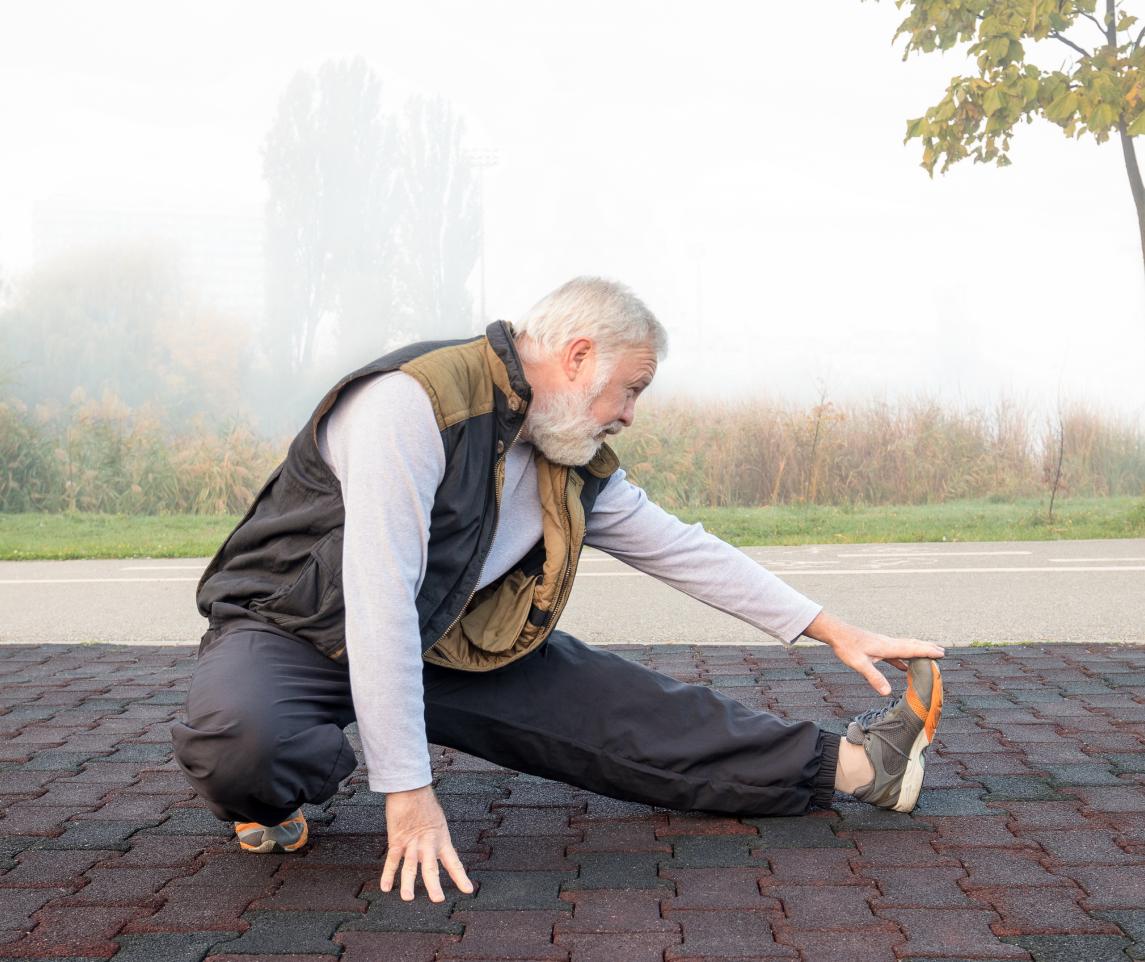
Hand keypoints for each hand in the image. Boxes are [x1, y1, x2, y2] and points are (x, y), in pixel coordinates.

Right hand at [380, 784, 473, 902]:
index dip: (461, 877)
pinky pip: (392, 860)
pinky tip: (386, 887)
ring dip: (408, 883)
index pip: (454, 862)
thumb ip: (436, 837)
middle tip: (437, 900)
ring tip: (408, 898)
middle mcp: (428, 844)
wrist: (410, 789)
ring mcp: (412, 843)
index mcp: (441, 840)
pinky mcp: (397, 840)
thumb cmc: (424, 802)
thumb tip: (436, 849)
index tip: (468, 890)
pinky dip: (388, 874)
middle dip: (434, 885)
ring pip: (411, 866)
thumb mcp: (438, 821)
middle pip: (431, 868)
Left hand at [802, 611, 944, 694]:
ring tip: (929, 655)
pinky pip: (894, 653)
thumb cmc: (847, 647)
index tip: (942, 653)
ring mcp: (883, 645)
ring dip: (917, 651)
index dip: (927, 651)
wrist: (836, 633)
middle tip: (943, 652)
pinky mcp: (876, 648)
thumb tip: (887, 692)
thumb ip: (874, 677)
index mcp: (888, 647)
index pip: (912, 649)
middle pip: (912, 645)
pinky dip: (903, 659)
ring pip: (904, 648)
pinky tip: (903, 666)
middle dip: (927, 649)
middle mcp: (888, 644)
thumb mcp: (860, 664)